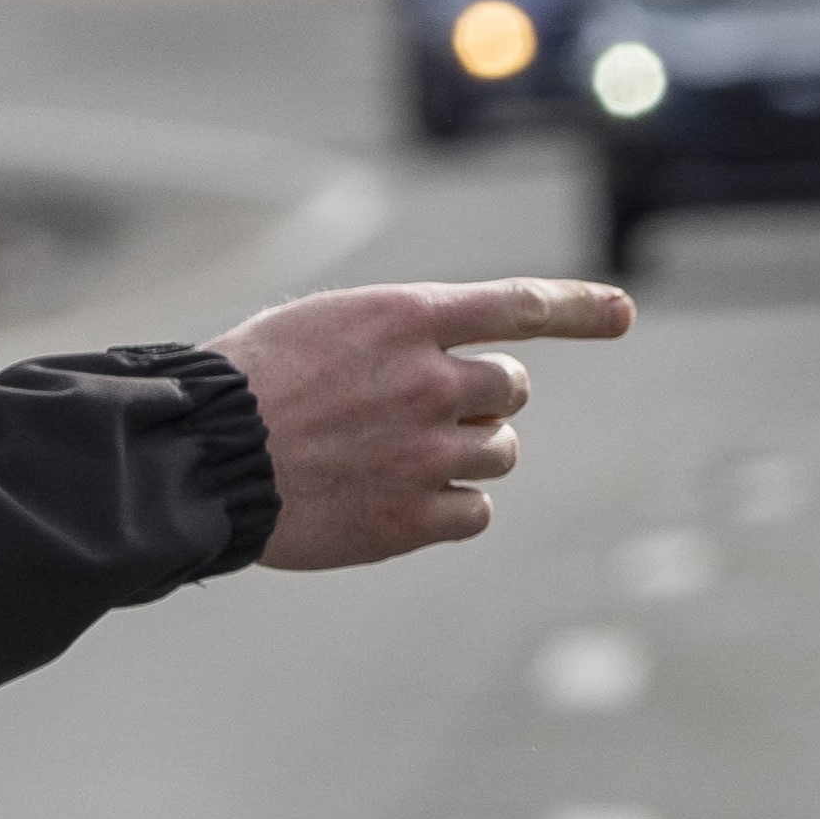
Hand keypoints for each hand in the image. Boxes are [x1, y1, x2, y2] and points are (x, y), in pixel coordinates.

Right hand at [216, 277, 633, 569]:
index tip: (623, 313)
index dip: (580, 307)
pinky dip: (450, 506)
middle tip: (422, 411)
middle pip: (510, 388)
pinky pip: (475, 511)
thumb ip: (394, 341)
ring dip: (466, 452)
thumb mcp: (316, 329)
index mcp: (402, 318)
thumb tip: (453, 370)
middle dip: (480, 399)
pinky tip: (397, 501)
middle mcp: (428, 379)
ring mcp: (425, 450)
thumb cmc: (240, 386)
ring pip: (498, 451)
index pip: (517, 304)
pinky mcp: (413, 515)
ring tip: (398, 457)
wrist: (196, 458)